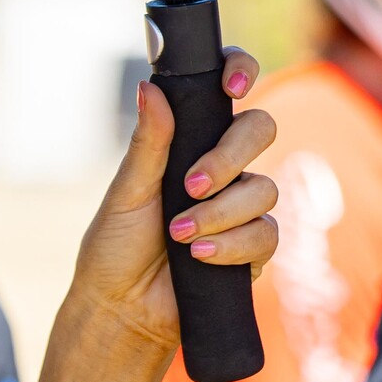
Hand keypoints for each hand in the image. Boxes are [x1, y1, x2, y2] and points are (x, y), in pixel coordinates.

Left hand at [70, 47, 276, 349]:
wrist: (123, 310)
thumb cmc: (116, 248)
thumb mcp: (127, 192)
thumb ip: (148, 143)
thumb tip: (149, 87)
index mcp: (190, 141)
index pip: (229, 89)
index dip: (241, 70)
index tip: (233, 84)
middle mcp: (223, 168)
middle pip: (260, 130)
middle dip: (229, 157)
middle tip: (191, 186)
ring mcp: (242, 207)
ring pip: (263, 189)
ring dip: (219, 214)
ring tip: (180, 236)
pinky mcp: (254, 248)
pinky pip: (265, 235)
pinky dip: (230, 246)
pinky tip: (199, 256)